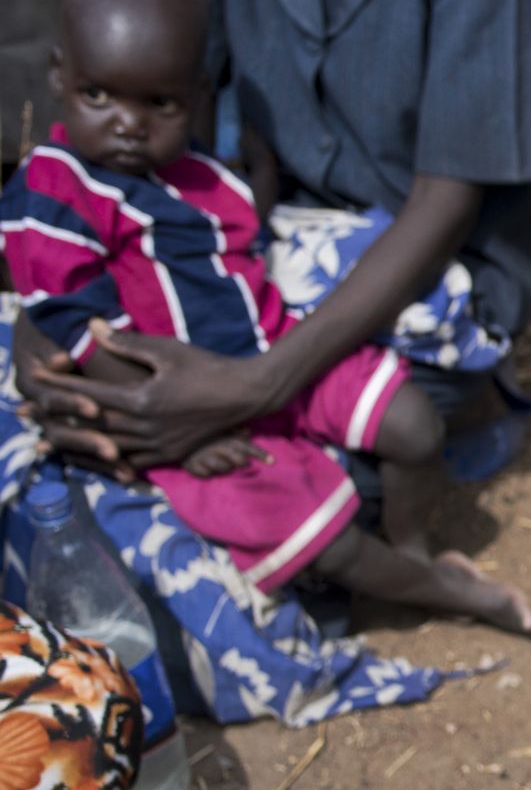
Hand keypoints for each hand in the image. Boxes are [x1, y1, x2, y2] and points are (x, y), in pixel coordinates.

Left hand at [27, 321, 271, 467]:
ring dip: (75, 442)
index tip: (37, 376)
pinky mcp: (171, 454)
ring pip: (107, 447)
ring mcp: (159, 445)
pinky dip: (109, 459)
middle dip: (55, 417)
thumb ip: (127, 343)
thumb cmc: (208, 366)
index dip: (60, 384)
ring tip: (47, 439)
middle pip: (90, 424)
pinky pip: (132, 462)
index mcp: (143, 400)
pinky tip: (92, 457)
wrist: (248, 394)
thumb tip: (92, 327)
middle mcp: (147, 427)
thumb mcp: (168, 350)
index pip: (89, 393)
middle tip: (24, 413)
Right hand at [182, 435, 270, 478]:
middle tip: (241, 463)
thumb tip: (247, 430)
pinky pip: (206, 474)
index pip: (248, 447)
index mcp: (227, 438)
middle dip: (242, 463)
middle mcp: (217, 447)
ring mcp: (204, 456)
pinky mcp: (191, 464)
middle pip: (238, 460)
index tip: (273, 461)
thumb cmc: (203, 434)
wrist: (174, 435)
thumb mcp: (219, 429)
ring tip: (221, 464)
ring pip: (223, 469)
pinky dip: (207, 473)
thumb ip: (234, 431)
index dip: (261, 454)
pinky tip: (206, 468)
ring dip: (225, 469)